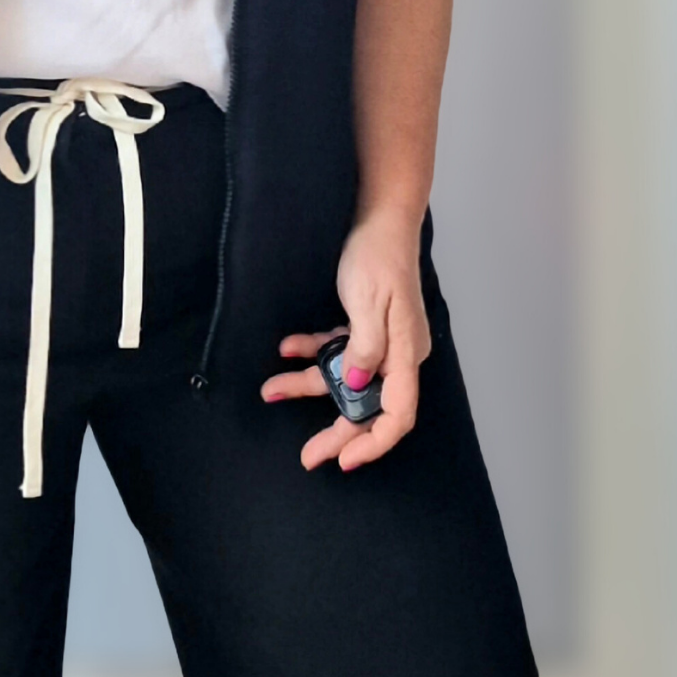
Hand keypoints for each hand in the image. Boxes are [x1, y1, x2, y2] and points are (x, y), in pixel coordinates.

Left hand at [257, 214, 431, 472]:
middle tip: (308, 456)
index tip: (344, 460)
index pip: (397, 414)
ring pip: (345, 377)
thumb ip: (363, 348)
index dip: (373, 442)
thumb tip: (355, 385)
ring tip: (271, 389)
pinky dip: (312, 351)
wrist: (378, 216)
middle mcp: (396, 354)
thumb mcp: (368, 302)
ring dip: (309, 384)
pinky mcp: (364, 324)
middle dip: (337, 431)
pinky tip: (286, 348)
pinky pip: (337, 349)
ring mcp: (380, 340)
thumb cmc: (378, 256)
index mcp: (405, 354)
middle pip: (368, 405)